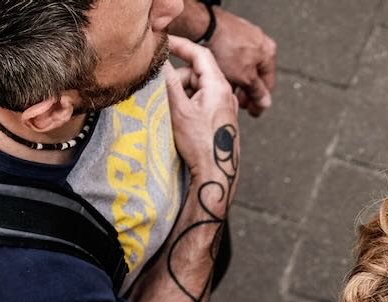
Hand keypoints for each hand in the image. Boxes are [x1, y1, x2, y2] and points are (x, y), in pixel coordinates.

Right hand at [165, 36, 240, 181]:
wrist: (217, 174)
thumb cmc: (200, 144)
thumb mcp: (179, 110)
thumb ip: (170, 82)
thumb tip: (160, 62)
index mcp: (219, 86)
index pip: (200, 53)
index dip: (180, 45)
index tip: (163, 42)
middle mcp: (227, 93)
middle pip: (198, 71)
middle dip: (179, 77)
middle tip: (164, 92)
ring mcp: (227, 106)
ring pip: (200, 87)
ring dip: (184, 92)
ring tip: (174, 112)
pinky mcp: (223, 118)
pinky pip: (204, 101)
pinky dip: (190, 103)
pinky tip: (182, 120)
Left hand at [205, 9, 276, 116]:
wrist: (205, 27)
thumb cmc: (226, 48)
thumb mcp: (245, 77)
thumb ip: (257, 92)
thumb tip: (265, 102)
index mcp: (269, 53)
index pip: (268, 84)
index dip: (260, 101)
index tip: (253, 112)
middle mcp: (260, 43)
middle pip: (256, 76)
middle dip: (247, 92)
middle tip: (240, 103)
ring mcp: (245, 38)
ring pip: (244, 67)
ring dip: (238, 82)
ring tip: (228, 92)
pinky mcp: (231, 35)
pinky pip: (234, 58)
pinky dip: (230, 69)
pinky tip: (221, 77)